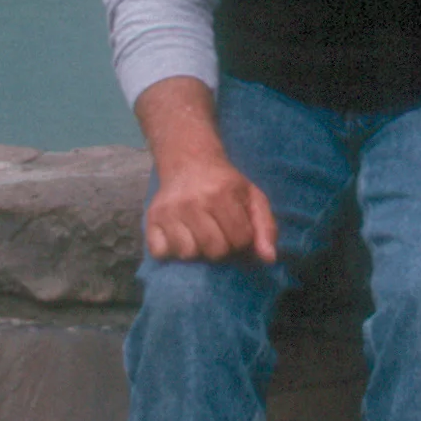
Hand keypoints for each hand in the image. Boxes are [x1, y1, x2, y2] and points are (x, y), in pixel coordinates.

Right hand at [134, 77, 278, 265]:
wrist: (189, 161)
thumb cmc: (225, 183)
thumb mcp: (252, 196)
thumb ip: (265, 226)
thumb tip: (269, 259)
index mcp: (222, 194)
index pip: (240, 240)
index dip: (242, 239)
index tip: (237, 229)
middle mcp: (193, 202)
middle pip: (215, 251)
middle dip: (221, 247)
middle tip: (218, 232)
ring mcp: (170, 211)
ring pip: (188, 254)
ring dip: (196, 249)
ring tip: (199, 234)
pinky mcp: (151, 219)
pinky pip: (160, 253)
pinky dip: (170, 250)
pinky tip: (179, 236)